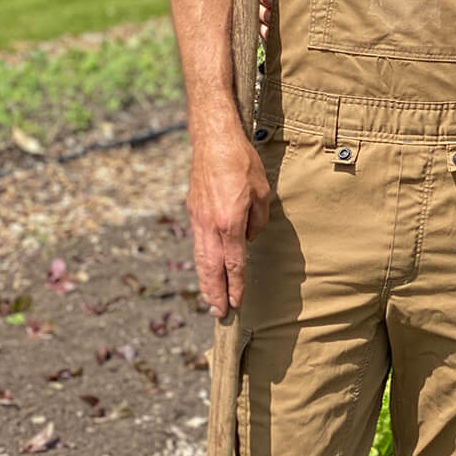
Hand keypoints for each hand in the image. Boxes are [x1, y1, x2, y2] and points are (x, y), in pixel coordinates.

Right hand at [186, 130, 270, 316]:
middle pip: (212, 268)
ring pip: (200, 258)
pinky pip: (197, 243)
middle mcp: (211, 225)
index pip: (234, 262)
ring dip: (205, 282)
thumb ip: (258, 220)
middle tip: (219, 313)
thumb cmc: (243, 163)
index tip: (237, 302)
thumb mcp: (262, 192)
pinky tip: (205, 269)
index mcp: (230, 222)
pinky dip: (200, 262)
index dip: (236, 285)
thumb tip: (249, 238)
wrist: (214, 142)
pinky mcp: (193, 211)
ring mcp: (199, 219)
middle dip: (215, 292)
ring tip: (209, 300)